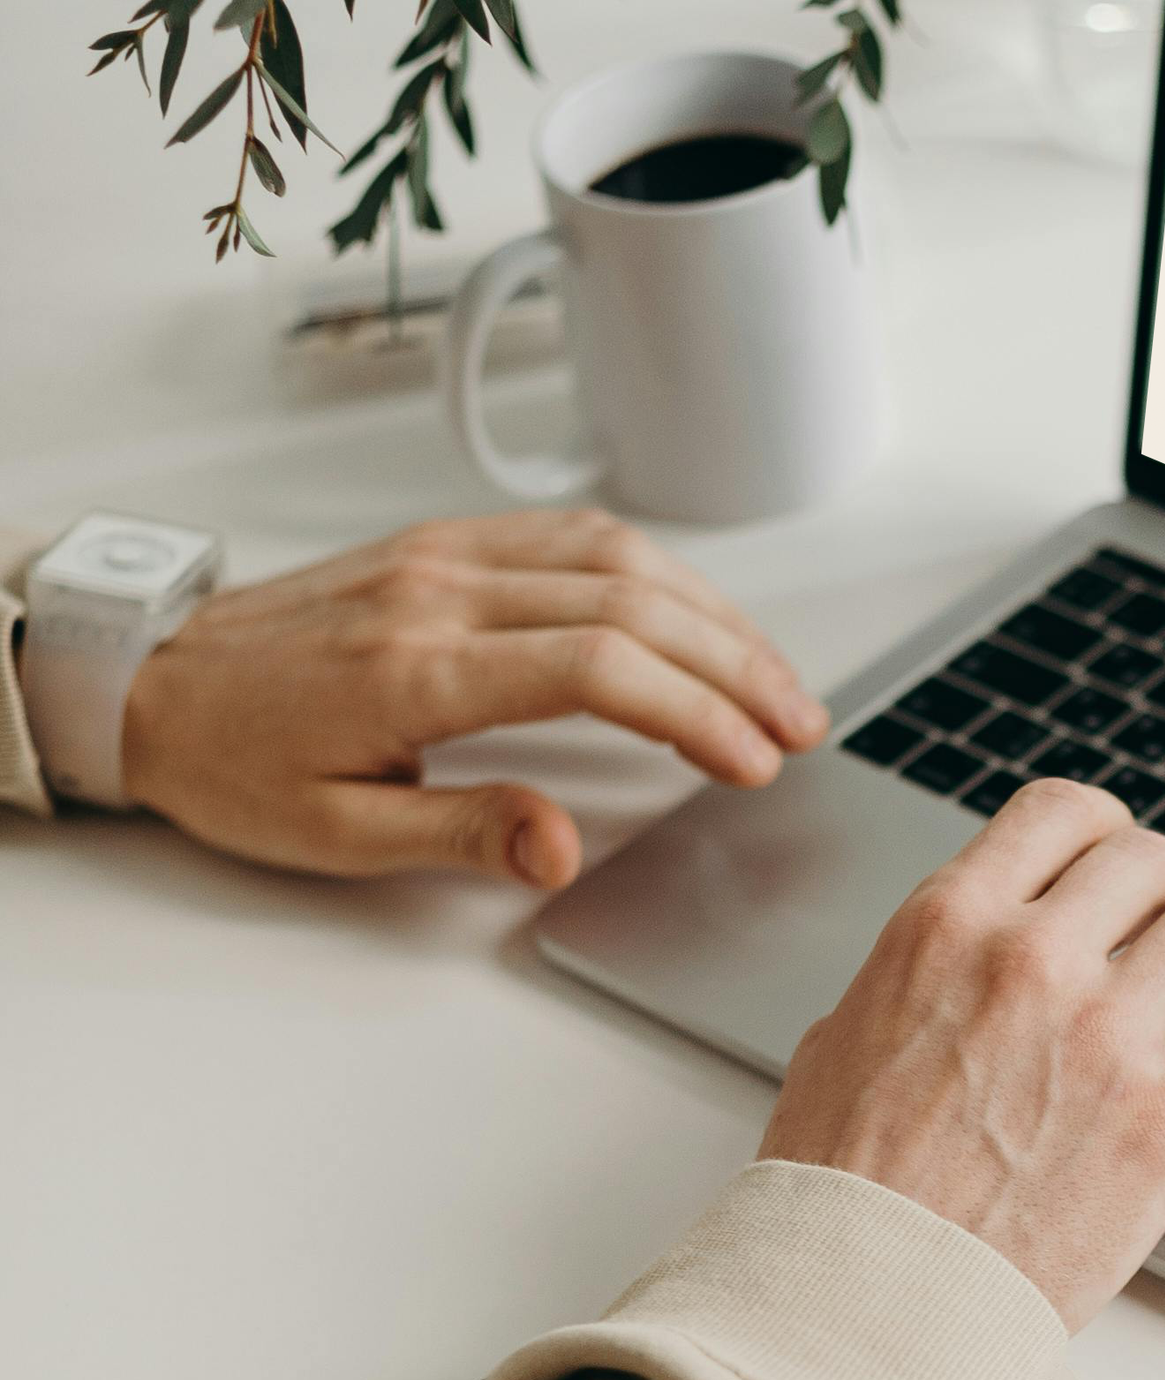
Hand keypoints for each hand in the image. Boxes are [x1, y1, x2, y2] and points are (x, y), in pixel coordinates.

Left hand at [121, 509, 827, 886]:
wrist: (151, 679)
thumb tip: (564, 845)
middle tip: (798, 725)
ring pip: (621, 556)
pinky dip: (661, 573)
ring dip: (714, 614)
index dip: (695, 712)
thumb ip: (460, 833)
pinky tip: (699, 616)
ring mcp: (450, 552)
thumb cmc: (235, 762)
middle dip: (737, 665)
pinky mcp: (451, 540)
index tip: (752, 761)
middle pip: (635, 603)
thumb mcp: (332, 835)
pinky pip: (580, 534)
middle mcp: (444, 590)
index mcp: (416, 668)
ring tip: (772, 678)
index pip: (598, 667)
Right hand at [760, 780, 1164, 1328]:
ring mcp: (1108, 1040)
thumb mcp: (845, 1033)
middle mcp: (1033, 961)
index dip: (1105, 832)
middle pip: (1151, 859)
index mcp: (949, 926)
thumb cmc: (839, 1189)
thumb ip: (923, 972)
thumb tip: (965, 956)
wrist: (861, 1307)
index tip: (1120, 869)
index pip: (1062, 811)